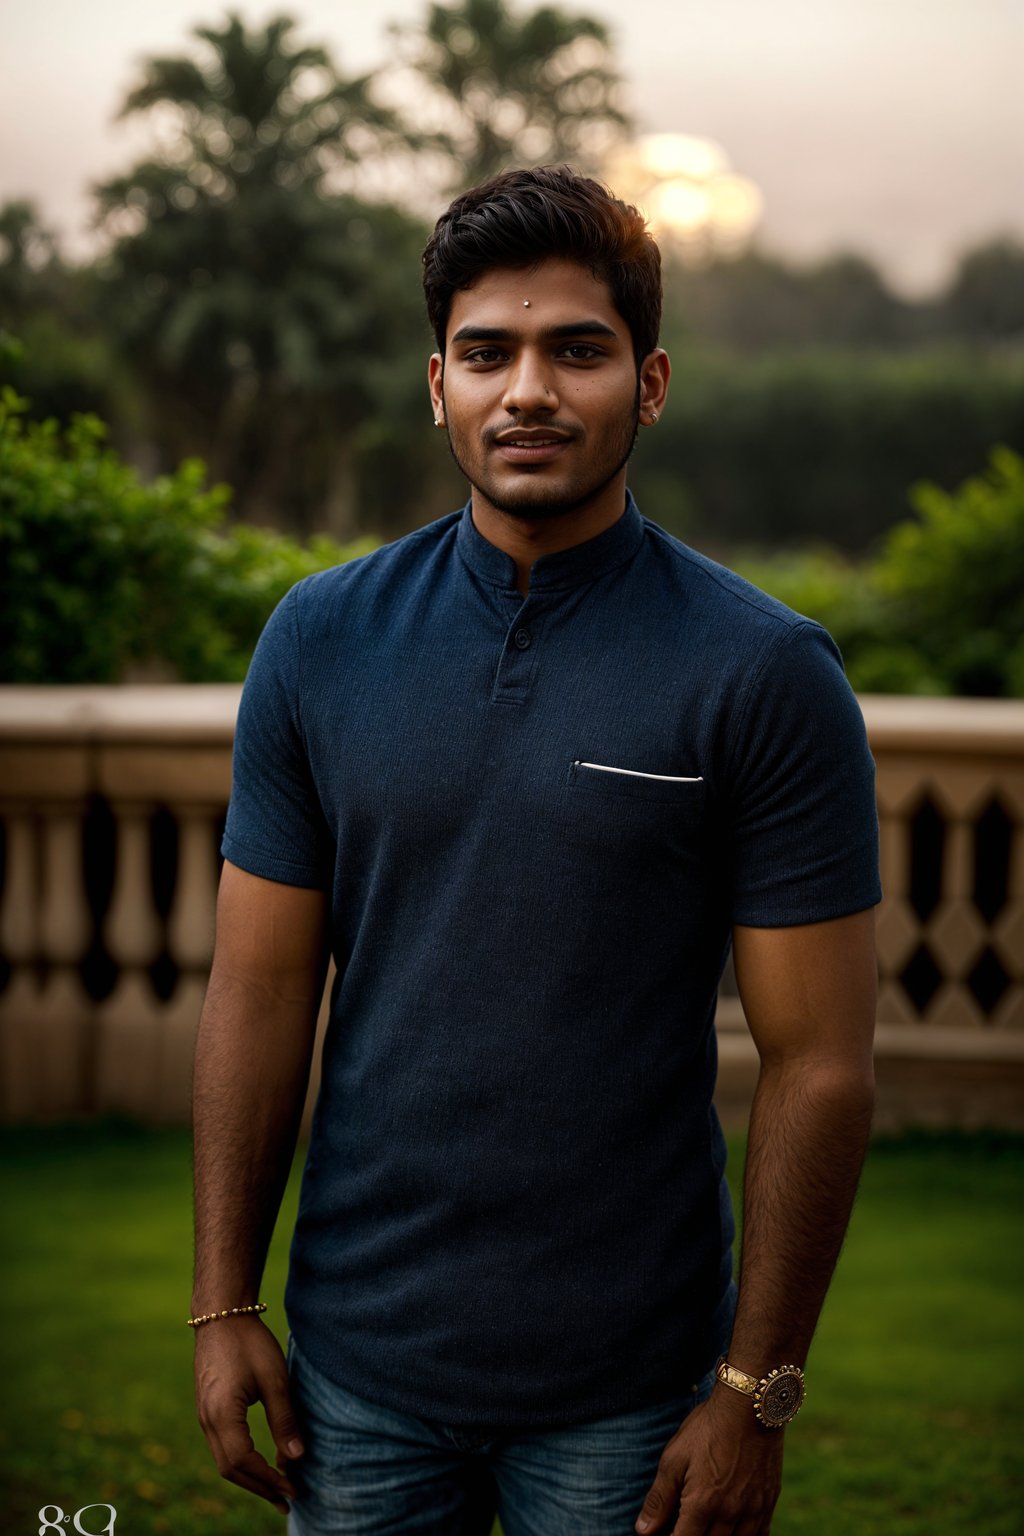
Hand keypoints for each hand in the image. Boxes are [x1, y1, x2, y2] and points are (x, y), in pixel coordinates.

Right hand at [194, 1316, 304, 1513]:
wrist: (221, 1315)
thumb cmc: (249, 1343)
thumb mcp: (274, 1378)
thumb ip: (284, 1419)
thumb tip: (297, 1458)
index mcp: (222, 1415)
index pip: (245, 1462)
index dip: (269, 1479)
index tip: (292, 1488)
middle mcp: (207, 1422)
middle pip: (231, 1470)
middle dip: (260, 1487)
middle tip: (287, 1499)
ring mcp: (204, 1417)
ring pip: (225, 1461)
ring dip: (251, 1477)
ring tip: (277, 1487)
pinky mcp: (207, 1411)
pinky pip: (222, 1447)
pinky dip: (242, 1462)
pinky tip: (260, 1462)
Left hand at [635, 1386, 783, 1534]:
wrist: (749, 1404)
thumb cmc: (707, 1428)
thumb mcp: (674, 1458)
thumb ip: (660, 1498)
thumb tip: (643, 1531)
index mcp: (702, 1504)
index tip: (667, 1534)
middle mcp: (730, 1514)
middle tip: (684, 1525)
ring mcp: (753, 1510)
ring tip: (705, 1527)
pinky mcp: (769, 1502)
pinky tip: (733, 1532)